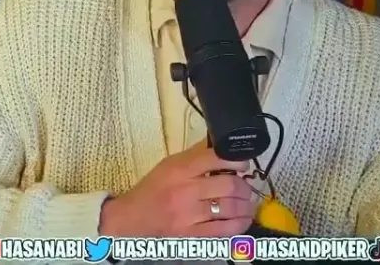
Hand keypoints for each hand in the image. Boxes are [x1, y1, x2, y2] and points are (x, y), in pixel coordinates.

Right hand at [99, 141, 255, 237]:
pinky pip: (226, 230)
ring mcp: (190, 215)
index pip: (215, 159)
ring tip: (246, 201)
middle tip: (244, 184)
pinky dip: (240, 223)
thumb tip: (220, 143)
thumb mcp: (169, 164)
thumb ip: (195, 155)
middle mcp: (185, 191)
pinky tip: (243, 217)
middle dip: (243, 185)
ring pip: (231, 208)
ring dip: (245, 204)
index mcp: (179, 170)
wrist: (133, 217)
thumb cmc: (152, 189)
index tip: (242, 163)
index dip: (236, 160)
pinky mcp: (193, 235)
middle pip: (229, 185)